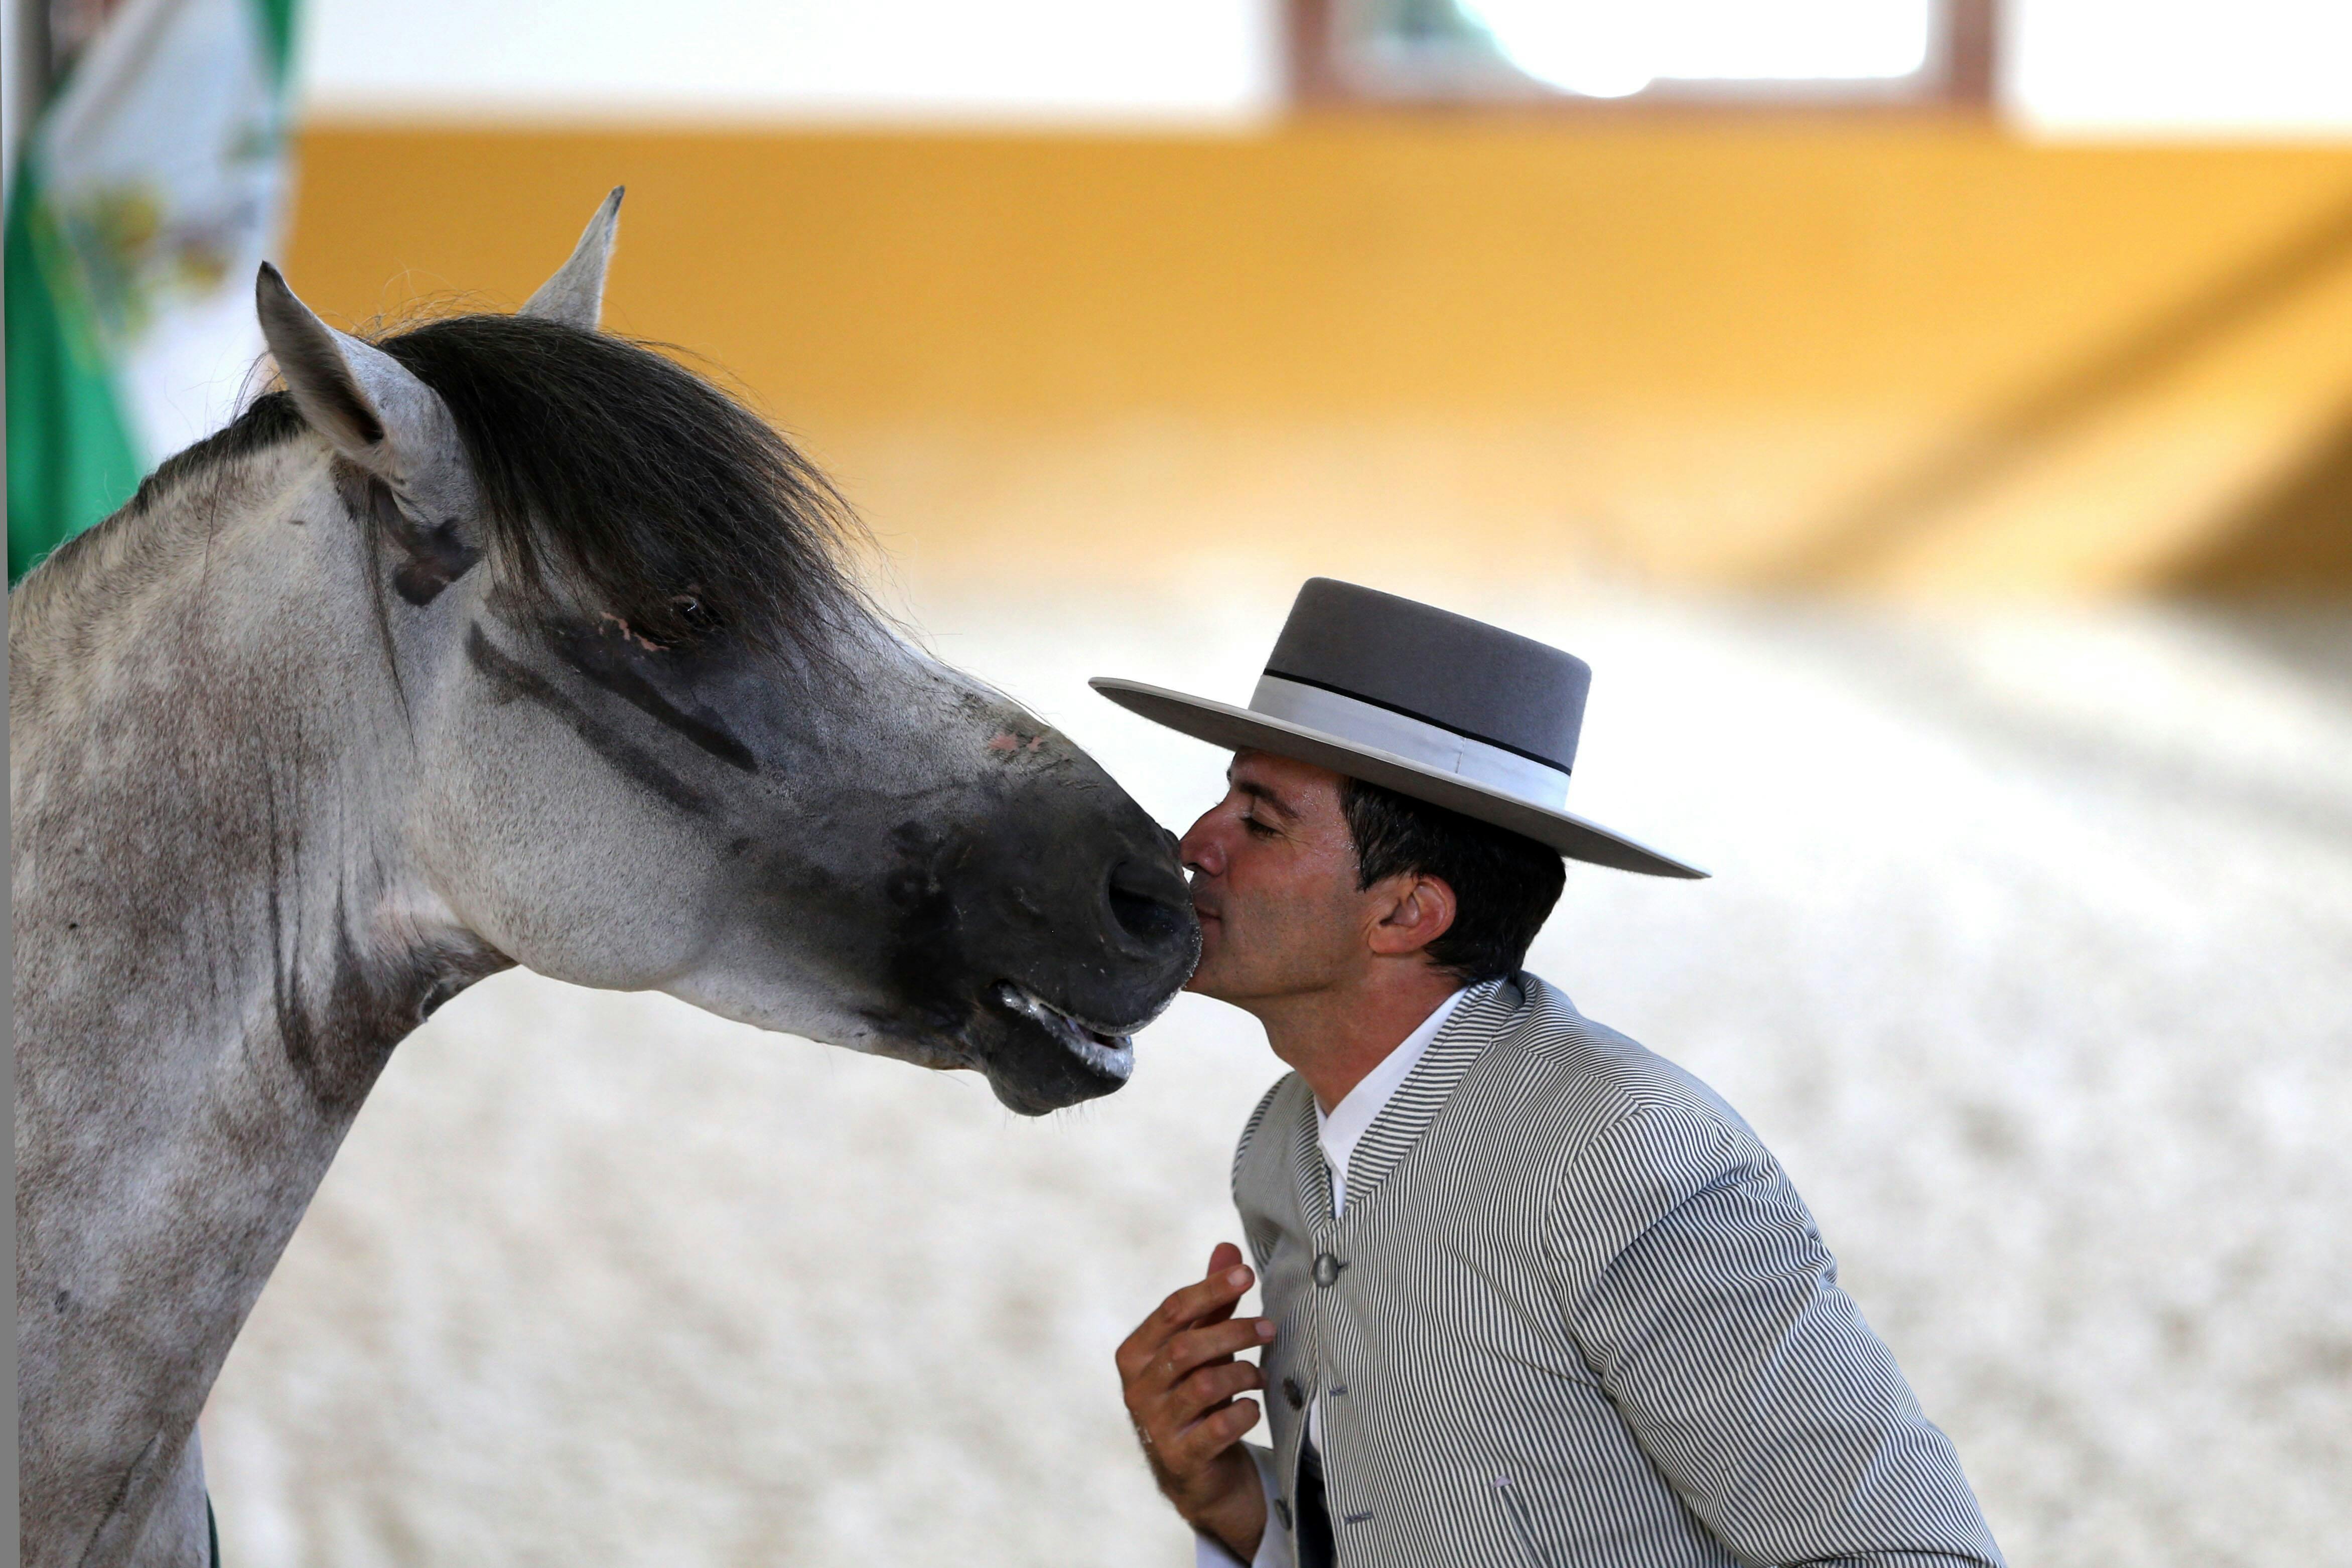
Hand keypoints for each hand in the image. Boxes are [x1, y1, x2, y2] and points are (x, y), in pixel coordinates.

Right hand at [1117, 1242, 1277, 1559]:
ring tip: (1261, 1374)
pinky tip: (1252, 1406)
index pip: (1172, 1310)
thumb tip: (1228, 1247)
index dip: (1211, 1289)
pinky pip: (1218, 1429)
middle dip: (1234, 1331)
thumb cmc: (1197, 1397)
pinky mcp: (1180, 1458)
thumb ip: (1212, 1302)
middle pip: (1187, 1347)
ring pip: (1204, 1385)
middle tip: (1269, 1327)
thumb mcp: (1202, 1347)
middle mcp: (1138, 1388)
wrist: (1196, 1472)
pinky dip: (1243, 1413)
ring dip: (1243, 1372)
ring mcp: (1155, 1426)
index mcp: (1135, 1353)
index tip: (1247, 1274)